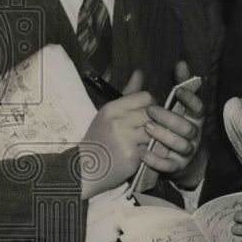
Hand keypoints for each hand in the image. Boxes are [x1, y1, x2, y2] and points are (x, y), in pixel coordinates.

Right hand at [80, 69, 152, 198]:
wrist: (85, 169)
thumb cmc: (100, 139)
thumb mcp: (110, 114)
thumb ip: (129, 94)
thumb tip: (140, 72)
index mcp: (112, 108)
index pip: (146, 97)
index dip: (150, 106)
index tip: (145, 115)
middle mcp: (118, 121)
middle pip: (154, 113)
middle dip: (155, 121)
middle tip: (146, 130)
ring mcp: (125, 138)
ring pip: (156, 130)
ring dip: (154, 137)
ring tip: (143, 143)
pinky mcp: (132, 155)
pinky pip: (153, 147)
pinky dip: (151, 151)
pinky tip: (143, 154)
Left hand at [141, 61, 206, 188]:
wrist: (180, 160)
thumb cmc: (174, 127)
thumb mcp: (176, 106)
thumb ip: (178, 86)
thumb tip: (181, 62)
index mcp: (194, 118)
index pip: (198, 107)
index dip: (191, 99)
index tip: (179, 90)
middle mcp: (194, 134)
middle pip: (188, 127)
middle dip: (170, 119)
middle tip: (151, 111)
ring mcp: (187, 151)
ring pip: (181, 145)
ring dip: (164, 136)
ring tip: (147, 129)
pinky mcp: (177, 166)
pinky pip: (169, 165)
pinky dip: (156, 160)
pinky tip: (142, 152)